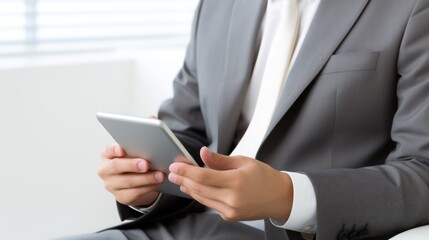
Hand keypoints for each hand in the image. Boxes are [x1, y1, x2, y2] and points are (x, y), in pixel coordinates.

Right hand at [98, 144, 164, 206]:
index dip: (114, 149)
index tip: (122, 150)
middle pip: (116, 166)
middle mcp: (106, 170)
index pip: (108, 150)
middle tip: (146, 164)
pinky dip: (148, 187)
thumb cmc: (132, 162)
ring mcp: (111, 185)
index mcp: (107, 155)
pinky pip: (135, 193)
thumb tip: (149, 148)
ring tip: (159, 175)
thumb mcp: (131, 154)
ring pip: (128, 181)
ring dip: (146, 178)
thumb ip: (135, 151)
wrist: (133, 182)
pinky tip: (157, 183)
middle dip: (132, 165)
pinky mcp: (120, 197)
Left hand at [168, 147, 292, 220]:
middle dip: (183, 179)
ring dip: (188, 188)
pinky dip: (200, 195)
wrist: (279, 197)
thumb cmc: (264, 177)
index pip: (203, 177)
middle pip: (199, 189)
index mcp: (236, 181)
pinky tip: (193, 188)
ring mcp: (230, 210)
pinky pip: (209, 204)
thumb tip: (202, 153)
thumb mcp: (243, 161)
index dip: (186, 171)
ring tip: (179, 179)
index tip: (176, 165)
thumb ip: (219, 160)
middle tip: (172, 171)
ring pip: (202, 198)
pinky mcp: (229, 216)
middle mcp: (232, 198)